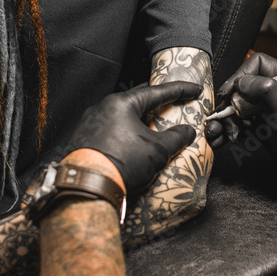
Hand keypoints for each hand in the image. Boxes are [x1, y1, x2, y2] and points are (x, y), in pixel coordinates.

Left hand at [67, 81, 199, 194]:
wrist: (88, 186)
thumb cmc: (121, 163)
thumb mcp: (158, 151)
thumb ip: (176, 138)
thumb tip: (187, 132)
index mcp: (122, 104)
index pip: (156, 92)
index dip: (179, 90)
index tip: (193, 89)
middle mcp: (103, 108)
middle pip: (136, 101)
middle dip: (156, 102)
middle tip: (171, 102)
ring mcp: (90, 123)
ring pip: (121, 115)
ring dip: (139, 119)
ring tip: (152, 126)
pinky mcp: (83, 139)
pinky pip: (109, 129)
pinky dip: (124, 132)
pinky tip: (131, 143)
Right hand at [205, 53, 276, 190]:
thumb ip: (264, 89)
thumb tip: (241, 83)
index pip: (257, 64)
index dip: (241, 76)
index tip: (230, 94)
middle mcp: (275, 91)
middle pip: (242, 86)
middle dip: (229, 103)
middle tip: (224, 118)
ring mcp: (267, 108)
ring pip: (237, 105)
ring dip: (226, 119)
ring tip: (221, 133)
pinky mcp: (261, 124)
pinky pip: (240, 120)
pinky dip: (230, 129)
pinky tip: (225, 138)